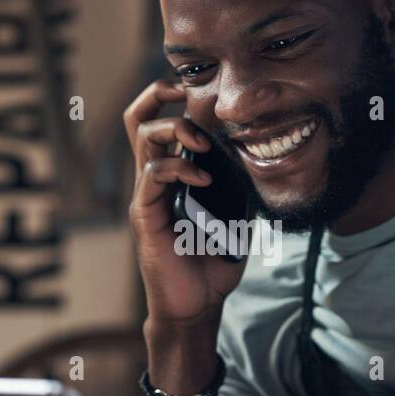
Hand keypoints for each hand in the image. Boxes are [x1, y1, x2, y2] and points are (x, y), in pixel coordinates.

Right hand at [124, 80, 247, 327]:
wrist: (196, 307)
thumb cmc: (212, 265)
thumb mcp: (235, 216)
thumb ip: (237, 186)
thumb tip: (257, 157)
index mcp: (170, 176)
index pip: (157, 121)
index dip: (171, 97)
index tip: (198, 89)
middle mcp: (151, 179)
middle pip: (137, 118)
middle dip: (159, 94)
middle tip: (187, 92)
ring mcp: (145, 196)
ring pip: (143, 137)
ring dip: (176, 128)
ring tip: (204, 143)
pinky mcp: (145, 215)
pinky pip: (152, 175)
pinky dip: (180, 168)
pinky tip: (205, 179)